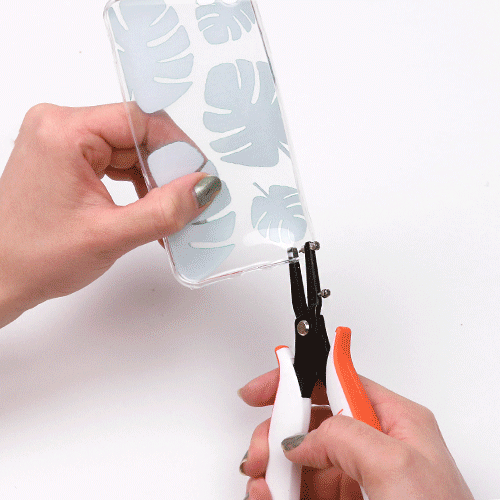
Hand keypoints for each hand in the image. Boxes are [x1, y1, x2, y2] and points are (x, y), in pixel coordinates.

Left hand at [0, 103, 219, 326]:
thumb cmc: (34, 257)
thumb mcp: (110, 235)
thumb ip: (163, 210)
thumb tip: (204, 187)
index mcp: (63, 131)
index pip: (139, 120)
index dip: (176, 147)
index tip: (199, 176)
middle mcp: (59, 127)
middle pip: (136, 134)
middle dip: (166, 170)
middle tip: (188, 201)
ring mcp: (62, 143)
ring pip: (129, 151)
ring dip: (153, 182)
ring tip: (168, 214)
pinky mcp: (66, 159)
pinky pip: (115, 162)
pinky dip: (137, 186)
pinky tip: (148, 210)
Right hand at [238, 369, 473, 499]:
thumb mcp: (397, 466)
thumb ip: (346, 436)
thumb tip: (302, 438)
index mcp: (394, 419)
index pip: (334, 380)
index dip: (295, 379)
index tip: (261, 391)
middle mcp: (376, 443)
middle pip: (312, 420)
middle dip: (278, 432)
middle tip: (261, 453)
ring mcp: (361, 475)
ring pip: (304, 457)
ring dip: (275, 467)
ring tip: (264, 483)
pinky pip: (305, 487)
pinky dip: (281, 491)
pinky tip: (270, 495)